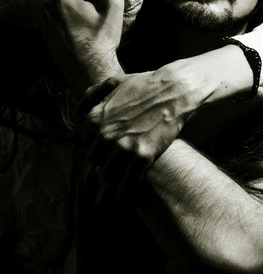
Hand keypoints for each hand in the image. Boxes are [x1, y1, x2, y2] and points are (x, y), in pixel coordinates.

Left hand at [42, 0, 124, 93]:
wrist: (90, 70)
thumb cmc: (102, 38)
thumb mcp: (111, 5)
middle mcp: (48, 7)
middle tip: (98, 10)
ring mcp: (45, 24)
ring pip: (62, 8)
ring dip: (74, 11)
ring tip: (92, 24)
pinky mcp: (47, 38)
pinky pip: (58, 23)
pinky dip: (68, 25)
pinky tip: (83, 35)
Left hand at [80, 63, 202, 183]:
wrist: (174, 90)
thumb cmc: (146, 84)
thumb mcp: (115, 81)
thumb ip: (92, 93)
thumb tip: (77, 109)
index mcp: (95, 118)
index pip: (86, 143)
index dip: (98, 144)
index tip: (109, 145)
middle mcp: (105, 135)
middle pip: (95, 161)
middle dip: (105, 159)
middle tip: (118, 158)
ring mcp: (123, 147)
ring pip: (107, 175)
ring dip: (113, 176)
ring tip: (121, 175)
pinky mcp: (142, 157)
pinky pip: (126, 183)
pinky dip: (125, 190)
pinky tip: (125, 193)